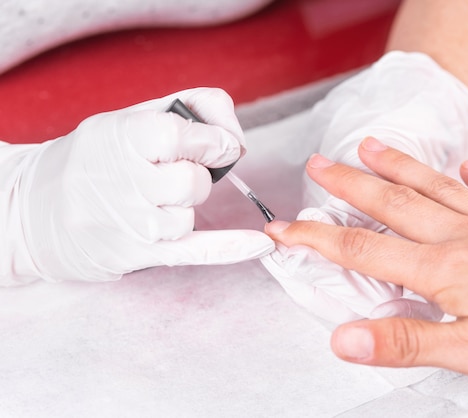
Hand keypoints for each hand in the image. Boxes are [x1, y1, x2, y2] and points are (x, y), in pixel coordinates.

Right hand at [1, 88, 273, 284]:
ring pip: (187, 217)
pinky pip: (195, 252)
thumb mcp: (130, 116)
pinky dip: (232, 248)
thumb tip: (236, 138)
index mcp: (118, 138)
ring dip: (184, 208)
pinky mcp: (138, 254)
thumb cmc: (96, 158)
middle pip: (191, 183)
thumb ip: (192, 108)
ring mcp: (128, 223)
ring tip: (157, 200)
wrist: (38, 208)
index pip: (178, 136)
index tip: (218, 145)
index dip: (210, 141)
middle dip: (197, 177)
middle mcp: (120, 182)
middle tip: (175, 173)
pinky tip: (260, 244)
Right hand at [261, 51, 467, 322]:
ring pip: (435, 188)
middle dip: (348, 186)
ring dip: (399, 168)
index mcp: (440, 268)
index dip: (316, 239)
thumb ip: (404, 343)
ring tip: (372, 148)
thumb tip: (346, 340)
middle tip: (319, 167)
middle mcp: (461, 236)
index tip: (284, 228)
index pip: (361, 252)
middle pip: (391, 205)